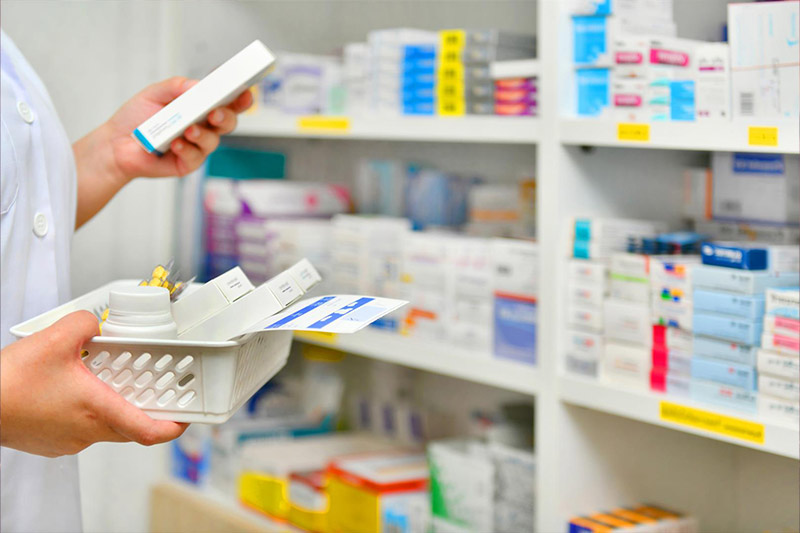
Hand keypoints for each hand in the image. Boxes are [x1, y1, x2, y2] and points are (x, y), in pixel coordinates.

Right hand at [0, 311, 186, 456]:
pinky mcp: (51, 443)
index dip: (173, 426)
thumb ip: (85, 323)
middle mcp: (87, 432)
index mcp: (98, 410)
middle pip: (130, 426)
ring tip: (100, 380)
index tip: (186, 418)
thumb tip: (93, 324)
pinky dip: (83, 410)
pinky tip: (70, 390)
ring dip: (108, 405)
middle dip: (142, 407)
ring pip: (103, 426)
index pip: (149, 430)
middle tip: (148, 387)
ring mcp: (68, 441)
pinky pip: (79, 427)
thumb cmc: (8, 383)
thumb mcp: (56, 337)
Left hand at [106, 76, 253, 179]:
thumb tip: (198, 86)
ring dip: (203, 134)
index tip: (245, 91)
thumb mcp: (154, 93)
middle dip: (226, 117)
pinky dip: (186, 149)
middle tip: (215, 113)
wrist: (115, 144)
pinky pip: (195, 157)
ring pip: (213, 141)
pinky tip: (175, 144)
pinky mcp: (187, 164)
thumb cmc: (136, 118)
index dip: (240, 98)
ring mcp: (197, 147)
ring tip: (189, 129)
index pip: (227, 103)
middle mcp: (203, 128)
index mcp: (200, 108)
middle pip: (228, 123)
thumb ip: (177, 86)